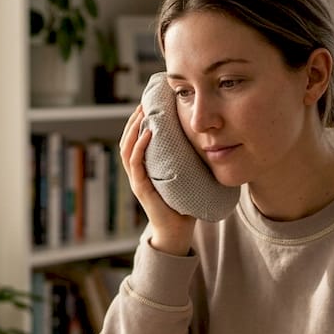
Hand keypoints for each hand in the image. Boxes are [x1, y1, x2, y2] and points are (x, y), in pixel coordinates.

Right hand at [119, 105, 195, 255]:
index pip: (134, 140)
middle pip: (126, 140)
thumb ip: (188, 161)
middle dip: (133, 120)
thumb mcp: (185, 177)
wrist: (178, 232)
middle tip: (143, 102)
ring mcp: (136, 181)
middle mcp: (136, 173)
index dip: (138, 122)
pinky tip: (147, 133)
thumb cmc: (183, 205)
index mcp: (145, 169)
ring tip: (142, 112)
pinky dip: (139, 146)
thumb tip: (207, 139)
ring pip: (126, 148)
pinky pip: (135, 164)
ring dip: (133, 129)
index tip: (147, 104)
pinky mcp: (141, 189)